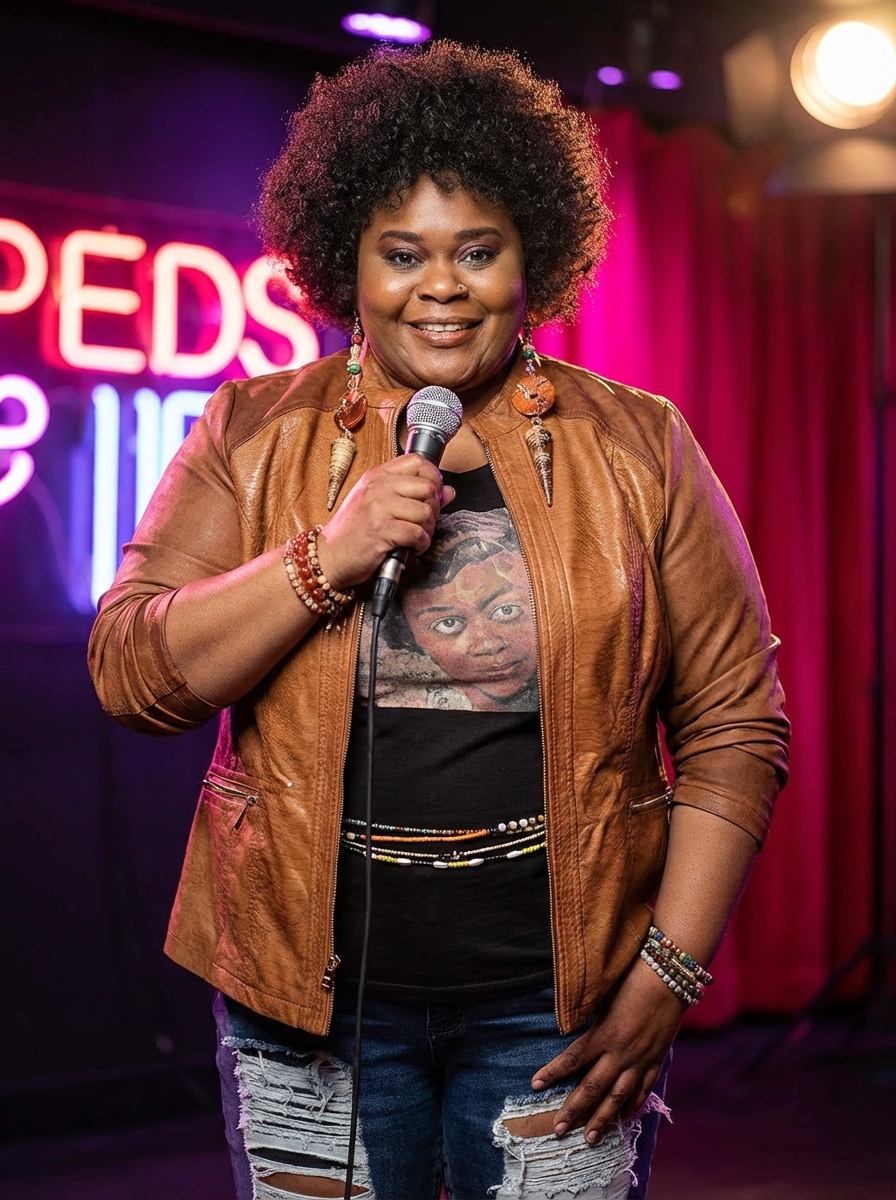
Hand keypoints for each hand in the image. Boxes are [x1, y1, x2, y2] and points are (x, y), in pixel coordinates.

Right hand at [316, 455, 454, 589]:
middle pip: (427, 487)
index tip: (433, 494)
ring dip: (428, 529)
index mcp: (377, 476)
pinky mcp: (381, 530)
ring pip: (425, 511)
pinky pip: (417, 533)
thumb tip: (448, 491)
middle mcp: (378, 487)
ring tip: (418, 537)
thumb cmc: (353, 532)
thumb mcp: (379, 505)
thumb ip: (413, 494)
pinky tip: (412, 548)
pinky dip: (421, 544)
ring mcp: (378, 508)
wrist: (330, 557)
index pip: (417, 462)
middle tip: (425, 522)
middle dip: (434, 508)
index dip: (433, 477)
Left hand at [531, 957, 683, 1142]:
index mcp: (603, 1033)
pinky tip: (623, 1119)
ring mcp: (640, 1060)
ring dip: (603, 1119)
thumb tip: (566, 1020)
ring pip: (618, 1097)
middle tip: (558, 1129)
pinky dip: (632, 1107)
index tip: (534, 1085)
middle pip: (593, 1088)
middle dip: (574, 1110)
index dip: (552, 1073)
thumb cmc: (632, 977)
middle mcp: (620, 1052)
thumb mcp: (604, 993)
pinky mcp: (657, 1061)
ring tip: (590, 1138)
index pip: (571, 1059)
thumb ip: (586, 1012)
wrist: (670, 977)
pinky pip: (643, 1090)